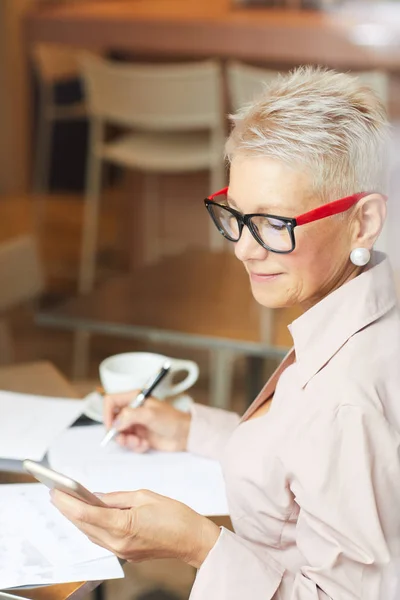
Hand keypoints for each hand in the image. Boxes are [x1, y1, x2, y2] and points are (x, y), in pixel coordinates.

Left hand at [51, 489, 219, 567]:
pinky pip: (101, 539)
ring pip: (90, 534)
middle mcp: (118, 542)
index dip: (67, 502)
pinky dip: (90, 526)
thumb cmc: (174, 516)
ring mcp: (121, 551)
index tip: (55, 491)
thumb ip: (116, 498)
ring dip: (76, 519)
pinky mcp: (125, 553)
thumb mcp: (144, 496)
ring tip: (66, 503)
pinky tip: (86, 516)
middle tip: (55, 494)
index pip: (86, 514)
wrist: (191, 539)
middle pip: (84, 525)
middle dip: (67, 509)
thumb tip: (96, 496)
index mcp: (124, 526)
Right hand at [104, 393, 190, 451]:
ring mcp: (135, 424)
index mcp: (134, 398)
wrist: (185, 435)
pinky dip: (135, 446)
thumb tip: (115, 423)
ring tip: (139, 442)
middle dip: (118, 432)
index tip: (110, 426)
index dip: (107, 413)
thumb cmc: (171, 419)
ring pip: (119, 434)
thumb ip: (130, 416)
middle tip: (126, 439)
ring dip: (127, 441)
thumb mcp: (150, 415)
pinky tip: (145, 444)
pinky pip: (128, 443)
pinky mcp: (139, 436)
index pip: (111, 401)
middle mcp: (132, 410)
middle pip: (112, 420)